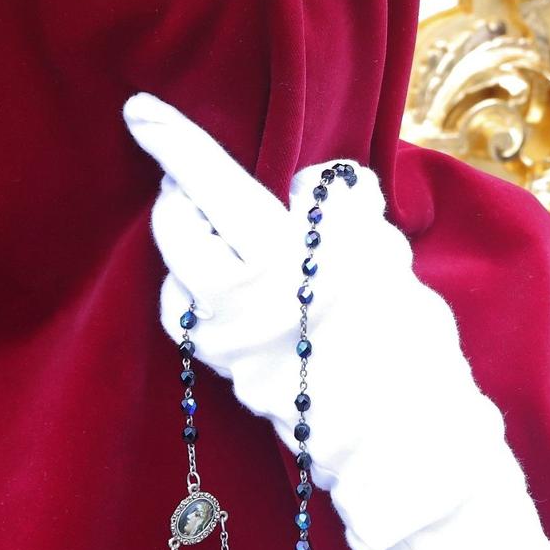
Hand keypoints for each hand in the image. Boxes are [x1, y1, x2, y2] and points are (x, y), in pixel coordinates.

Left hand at [124, 94, 547, 549]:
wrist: (407, 439)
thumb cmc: (411, 341)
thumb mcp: (388, 257)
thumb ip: (341, 215)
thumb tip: (316, 188)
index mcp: (288, 255)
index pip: (217, 181)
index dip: (176, 141)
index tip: (138, 109)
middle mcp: (243, 297)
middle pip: (177, 224)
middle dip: (178, 190)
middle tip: (196, 175)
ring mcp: (228, 339)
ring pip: (173, 272)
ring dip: (181, 240)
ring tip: (209, 227)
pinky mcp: (227, 373)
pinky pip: (187, 319)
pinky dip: (190, 292)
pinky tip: (215, 286)